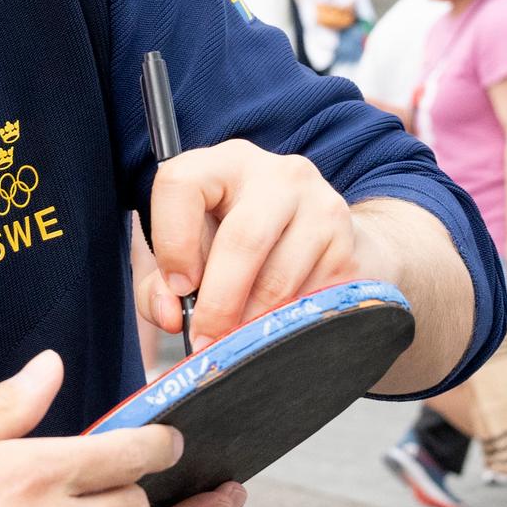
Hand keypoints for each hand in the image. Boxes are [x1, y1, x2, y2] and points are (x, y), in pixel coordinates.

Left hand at [142, 141, 361, 347]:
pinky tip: (275, 324)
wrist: (318, 234)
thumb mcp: (191, 252)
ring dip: (253, 322)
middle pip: (243, 240)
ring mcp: (320, 205)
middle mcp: (277, 175)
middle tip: (206, 342)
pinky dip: (286, 324)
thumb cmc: (237, 244)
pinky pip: (311, 298)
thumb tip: (171, 317)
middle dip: (219, 303)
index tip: (179, 286)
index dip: (172, 243)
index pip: (181, 185)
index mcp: (224, 164)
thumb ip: (160, 287)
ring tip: (238, 341)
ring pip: (279, 278)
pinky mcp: (346, 243)